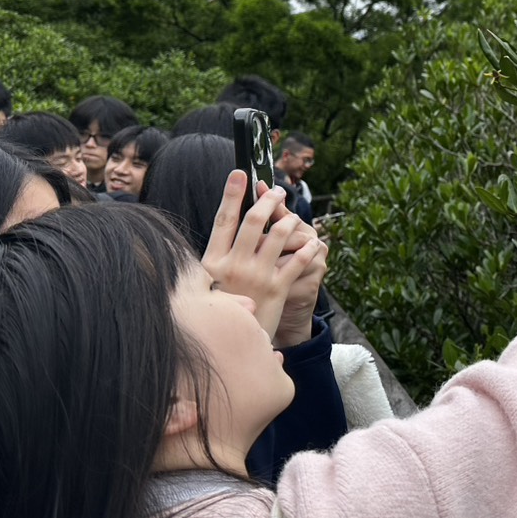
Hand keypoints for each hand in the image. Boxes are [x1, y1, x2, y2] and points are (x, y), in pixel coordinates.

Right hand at [200, 172, 324, 340]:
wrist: (232, 344)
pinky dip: (306, 249)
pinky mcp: (277, 289)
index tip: (239, 173)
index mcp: (212, 261)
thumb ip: (215, 261)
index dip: (231, 194)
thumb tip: (222, 232)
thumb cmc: (218, 312)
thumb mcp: (205, 287)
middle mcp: (234, 265)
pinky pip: (297, 261)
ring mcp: (257, 276)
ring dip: (289, 220)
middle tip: (276, 190)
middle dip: (268, 200)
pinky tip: (312, 243)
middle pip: (254, 221)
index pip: (223, 220)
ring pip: (278, 235)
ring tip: (294, 215)